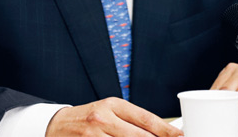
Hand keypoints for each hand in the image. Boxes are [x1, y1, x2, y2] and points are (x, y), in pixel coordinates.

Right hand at [46, 97, 182, 136]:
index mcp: (113, 104)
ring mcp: (94, 136)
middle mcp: (103, 118)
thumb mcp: (110, 111)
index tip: (180, 136)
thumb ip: (132, 121)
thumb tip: (161, 133)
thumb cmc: (89, 119)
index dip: (167, 131)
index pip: (147, 119)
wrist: (56, 126)